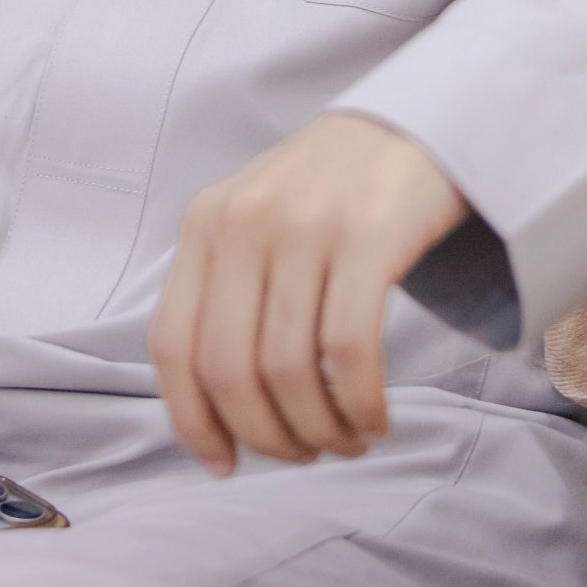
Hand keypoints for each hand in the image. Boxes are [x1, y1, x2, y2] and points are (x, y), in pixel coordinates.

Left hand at [150, 114, 468, 475]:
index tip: (225, 464)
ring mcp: (307, 225)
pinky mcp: (370, 234)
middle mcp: (246, 221)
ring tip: (348, 439)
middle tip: (305, 454)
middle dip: (267, 436)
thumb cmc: (330, 192)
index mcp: (206, 222)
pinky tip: (376, 417)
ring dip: (319, 429)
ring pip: (289, 369)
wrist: (413, 122)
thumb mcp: (255, 220)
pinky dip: (360, 403)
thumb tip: (214, 413)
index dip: (192, 421)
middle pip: (229, 370)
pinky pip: (349, 348)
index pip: (172, 345)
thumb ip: (226, 294)